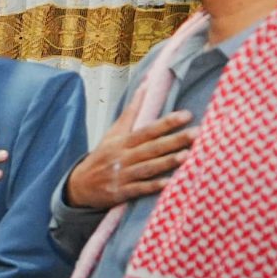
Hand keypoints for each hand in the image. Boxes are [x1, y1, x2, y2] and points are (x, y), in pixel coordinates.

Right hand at [67, 104, 194, 210]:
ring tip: (187, 156)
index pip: (147, 130)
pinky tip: (169, 183)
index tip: (186, 115)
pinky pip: (139, 189)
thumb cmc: (102, 156)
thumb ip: (132, 111)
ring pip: (147, 167)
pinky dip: (153, 186)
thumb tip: (145, 85)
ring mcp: (121, 175)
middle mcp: (122, 157)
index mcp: (122, 142)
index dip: (166, 122)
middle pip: (151, 147)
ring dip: (167, 162)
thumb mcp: (113, 133)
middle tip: (197, 133)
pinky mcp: (121, 193)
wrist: (80, 185)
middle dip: (174, 140)